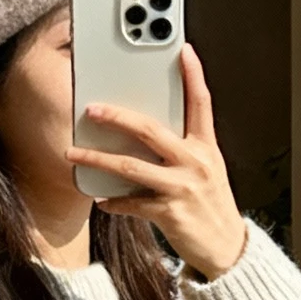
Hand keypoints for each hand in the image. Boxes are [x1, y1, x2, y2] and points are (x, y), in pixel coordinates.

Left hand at [65, 42, 248, 280]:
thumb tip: (144, 133)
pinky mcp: (170, 213)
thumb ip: (183, 148)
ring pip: (131, 166)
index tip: (184, 50)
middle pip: (150, 130)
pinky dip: (113, 201)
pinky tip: (101, 198)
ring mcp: (182, 188)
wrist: (226, 249)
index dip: (194, 75)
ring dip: (98, 159)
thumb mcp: (207, 171)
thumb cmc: (210, 207)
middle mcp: (195, 163)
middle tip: (92, 109)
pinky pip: (132, 203)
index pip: (201, 103)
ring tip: (74, 154)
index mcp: (206, 148)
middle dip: (117, 116)